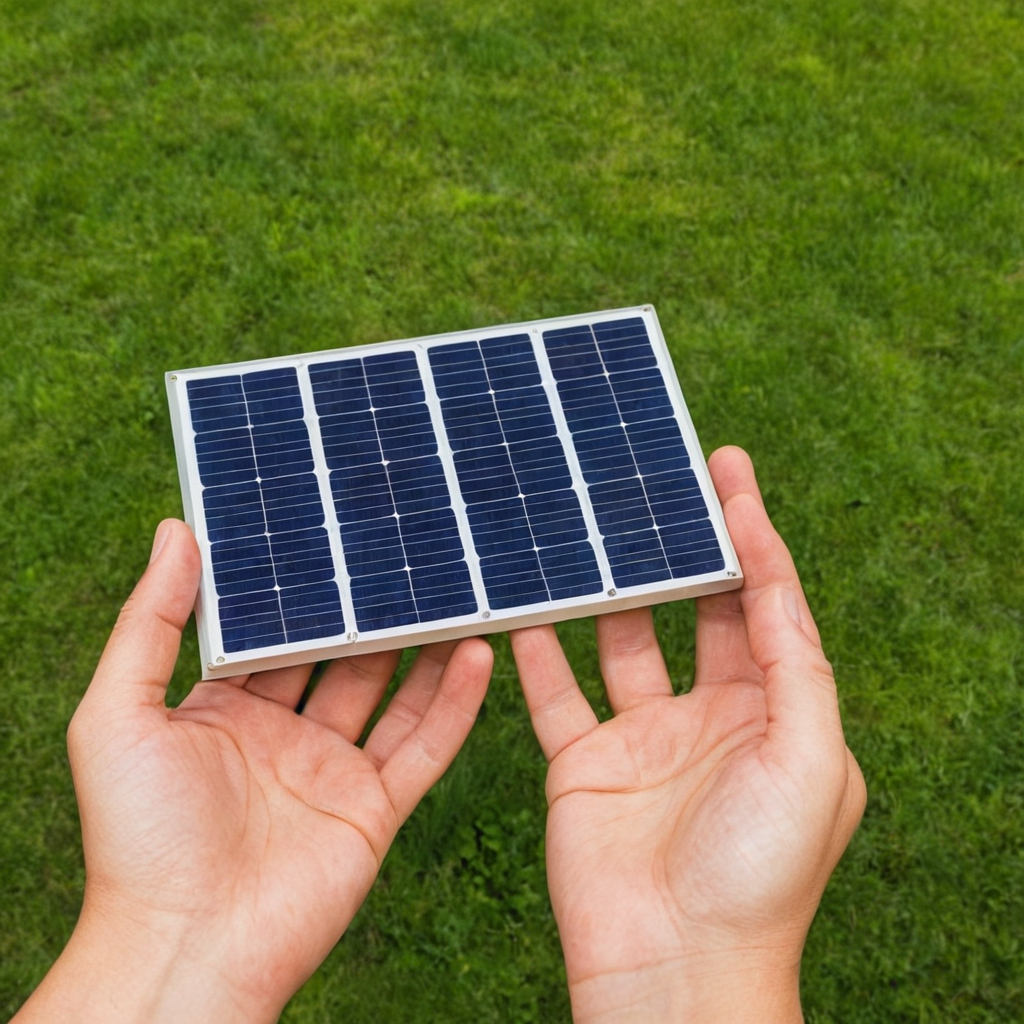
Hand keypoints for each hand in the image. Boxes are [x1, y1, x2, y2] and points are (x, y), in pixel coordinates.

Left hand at [15, 520, 490, 1023]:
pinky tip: (479, 654)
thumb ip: (148, 621)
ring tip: (457, 592)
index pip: (275, 633)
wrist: (186, 949)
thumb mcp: (117, 714)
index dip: (303, 589)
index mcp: (225, 711)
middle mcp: (284, 736)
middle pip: (342, 657)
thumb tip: (177, 530)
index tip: (333, 532)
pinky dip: (456, 704)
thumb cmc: (135, 838)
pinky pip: (425, 747)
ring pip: (394, 694)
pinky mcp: (374, 811)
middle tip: (406, 550)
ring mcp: (333, 773)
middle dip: (371, 611)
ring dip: (425, 648)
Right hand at [511, 446, 865, 1022]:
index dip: (752, 534)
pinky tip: (523, 608)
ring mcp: (643, 737)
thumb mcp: (811, 761)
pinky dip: (537, 652)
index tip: (729, 471)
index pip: (766, 602)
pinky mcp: (584, 762)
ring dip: (610, 591)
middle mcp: (710, 716)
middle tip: (662, 479)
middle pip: (696, 609)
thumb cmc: (761, 877)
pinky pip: (554, 693)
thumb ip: (796, 666)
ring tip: (592, 530)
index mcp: (775, 713)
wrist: (674, 969)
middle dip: (685, 546)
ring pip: (621, 640)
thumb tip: (773, 580)